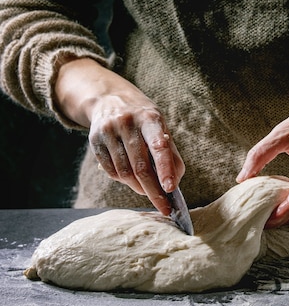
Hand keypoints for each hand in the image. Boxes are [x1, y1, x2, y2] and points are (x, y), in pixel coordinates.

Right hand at [55, 57, 184, 214]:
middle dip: (153, 190)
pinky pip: (110, 171)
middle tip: (163, 207)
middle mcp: (127, 122)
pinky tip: (130, 179)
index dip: (165, 169)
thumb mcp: (158, 125)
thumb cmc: (141, 116)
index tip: (171, 188)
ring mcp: (108, 131)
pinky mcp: (95, 140)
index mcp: (149, 117)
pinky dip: (123, 181)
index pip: (158, 146)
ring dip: (138, 188)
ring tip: (147, 191)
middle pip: (140, 166)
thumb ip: (169, 151)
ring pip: (124, 172)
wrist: (109, 98)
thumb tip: (176, 181)